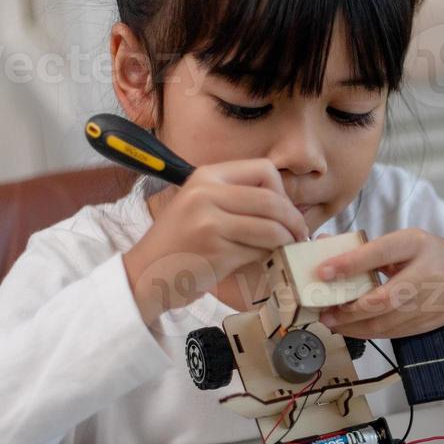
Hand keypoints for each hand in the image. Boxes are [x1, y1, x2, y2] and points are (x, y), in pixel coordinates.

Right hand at [122, 158, 308, 322]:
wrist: (145, 274)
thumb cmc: (180, 243)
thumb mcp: (202, 206)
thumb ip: (237, 199)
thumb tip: (287, 207)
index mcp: (207, 176)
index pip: (264, 170)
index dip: (283, 192)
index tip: (285, 212)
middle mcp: (206, 193)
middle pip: (272, 199)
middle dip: (294, 220)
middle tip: (299, 235)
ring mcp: (209, 222)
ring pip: (270, 227)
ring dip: (286, 241)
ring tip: (286, 248)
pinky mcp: (215, 250)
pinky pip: (258, 250)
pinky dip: (268, 256)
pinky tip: (263, 260)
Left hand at [315, 229, 443, 338]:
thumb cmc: (429, 256)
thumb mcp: (403, 242)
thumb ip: (366, 247)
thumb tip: (324, 244)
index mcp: (415, 245)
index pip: (380, 253)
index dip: (350, 263)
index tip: (323, 271)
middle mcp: (425, 273)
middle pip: (382, 298)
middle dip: (349, 310)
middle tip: (325, 312)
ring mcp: (429, 302)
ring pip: (386, 322)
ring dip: (354, 326)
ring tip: (332, 323)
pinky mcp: (428, 323)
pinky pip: (393, 333)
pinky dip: (369, 333)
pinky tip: (353, 329)